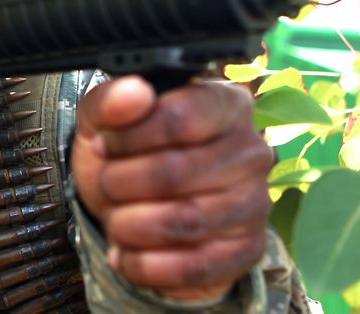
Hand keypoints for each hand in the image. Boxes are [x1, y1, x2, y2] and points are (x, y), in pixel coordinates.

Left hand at [71, 76, 272, 300]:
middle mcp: (252, 151)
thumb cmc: (127, 154)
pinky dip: (145, 265)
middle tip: (107, 184)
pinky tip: (126, 253)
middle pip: (176, 173)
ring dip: (129, 225)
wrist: (136, 205)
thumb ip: (111, 101)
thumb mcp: (103, 121)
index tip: (106, 145)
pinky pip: (193, 267)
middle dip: (122, 183)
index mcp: (226, 103)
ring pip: (183, 222)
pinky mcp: (247, 250)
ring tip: (116, 218)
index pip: (180, 118)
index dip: (129, 137)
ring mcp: (256, 203)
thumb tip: (134, 91)